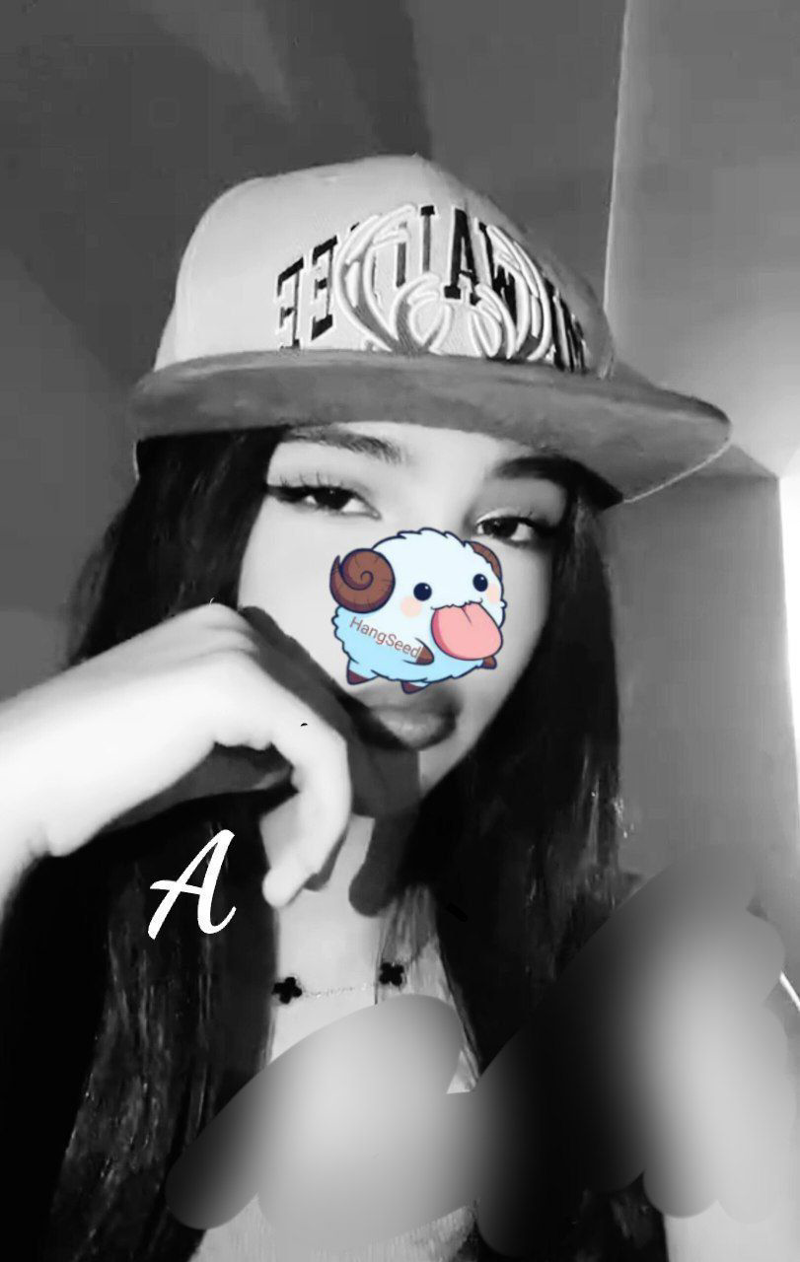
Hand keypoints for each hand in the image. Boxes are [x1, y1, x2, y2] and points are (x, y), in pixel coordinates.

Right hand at [0, 603, 353, 904]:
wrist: (25, 779)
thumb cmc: (95, 779)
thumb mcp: (198, 757)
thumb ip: (255, 749)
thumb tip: (313, 768)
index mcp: (224, 631)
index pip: (307, 698)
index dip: (328, 771)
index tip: (313, 842)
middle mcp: (237, 624)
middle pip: (326, 715)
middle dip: (335, 798)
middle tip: (309, 870)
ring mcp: (238, 646)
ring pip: (330, 738)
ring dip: (326, 821)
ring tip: (296, 880)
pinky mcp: (239, 683)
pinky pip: (321, 754)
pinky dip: (323, 818)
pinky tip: (287, 875)